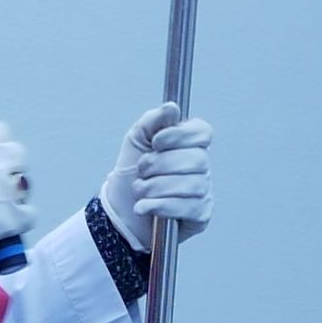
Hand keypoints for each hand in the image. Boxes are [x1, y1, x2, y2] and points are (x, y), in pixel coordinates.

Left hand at [95, 102, 212, 242]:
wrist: (118, 211)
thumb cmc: (130, 176)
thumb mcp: (136, 141)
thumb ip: (153, 121)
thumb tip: (172, 107)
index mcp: (189, 144)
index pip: (202, 132)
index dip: (179, 136)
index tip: (156, 143)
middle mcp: (201, 166)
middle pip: (196, 159)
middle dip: (160, 165)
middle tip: (141, 171)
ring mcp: (203, 190)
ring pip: (191, 184)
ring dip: (156, 188)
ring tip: (140, 191)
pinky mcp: (200, 214)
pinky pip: (190, 207)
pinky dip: (161, 206)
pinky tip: (145, 207)